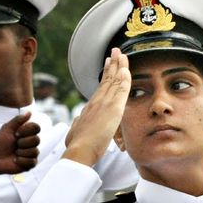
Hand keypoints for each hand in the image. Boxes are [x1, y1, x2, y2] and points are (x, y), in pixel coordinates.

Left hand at [0, 113, 40, 186]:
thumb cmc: (0, 142)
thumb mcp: (7, 128)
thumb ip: (18, 120)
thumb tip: (30, 112)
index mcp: (28, 133)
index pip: (36, 128)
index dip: (26, 131)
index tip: (16, 134)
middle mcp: (32, 143)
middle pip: (37, 140)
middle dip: (22, 142)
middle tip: (15, 144)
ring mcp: (32, 154)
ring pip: (34, 151)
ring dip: (21, 152)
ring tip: (14, 153)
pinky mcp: (31, 164)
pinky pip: (31, 161)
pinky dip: (21, 160)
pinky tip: (15, 160)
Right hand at [63, 48, 130, 166]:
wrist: (79, 150)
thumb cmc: (77, 145)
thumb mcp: (76, 131)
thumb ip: (79, 123)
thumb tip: (79, 118)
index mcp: (89, 107)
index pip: (101, 88)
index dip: (106, 75)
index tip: (108, 64)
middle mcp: (96, 102)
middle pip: (107, 79)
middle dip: (112, 64)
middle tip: (115, 51)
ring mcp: (104, 103)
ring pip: (114, 80)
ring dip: (119, 66)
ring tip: (121, 54)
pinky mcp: (113, 109)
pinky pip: (121, 89)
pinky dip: (124, 78)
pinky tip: (126, 69)